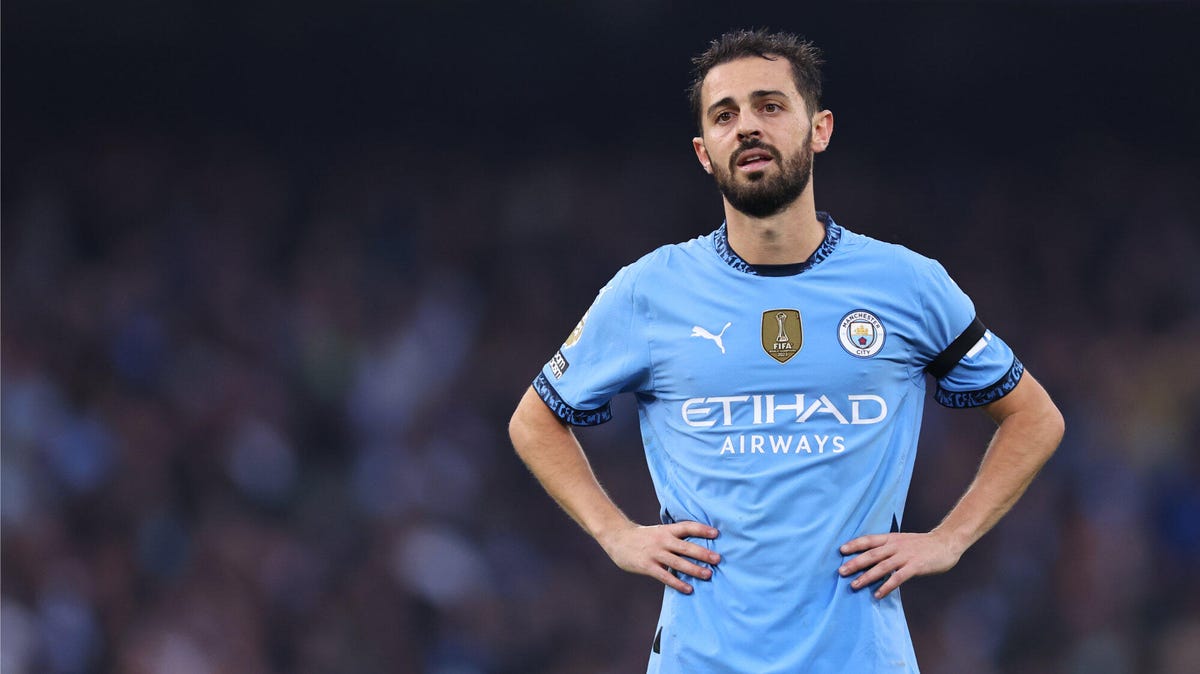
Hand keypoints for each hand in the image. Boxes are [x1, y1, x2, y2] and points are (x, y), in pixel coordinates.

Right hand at [597, 521, 720, 593]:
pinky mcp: (647, 566)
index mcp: (666, 530)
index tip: (716, 534)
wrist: (617, 538)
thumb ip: (674, 537)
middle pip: (686, 546)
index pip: (687, 527)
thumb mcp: (658, 531)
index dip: (702, 530)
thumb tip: (696, 545)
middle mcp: (662, 540)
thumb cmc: (642, 537)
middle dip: (703, 553)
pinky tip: (688, 589)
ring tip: (708, 575)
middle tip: (718, 559)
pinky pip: (665, 576)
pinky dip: (678, 583)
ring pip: (678, 562)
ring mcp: (655, 554)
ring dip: (694, 569)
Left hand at [837, 531, 962, 598]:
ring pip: (882, 566)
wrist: (946, 542)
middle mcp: (895, 546)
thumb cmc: (922, 544)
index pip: (869, 540)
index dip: (855, 544)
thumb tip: (871, 558)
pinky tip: (878, 594)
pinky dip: (886, 586)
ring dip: (867, 576)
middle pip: (871, 554)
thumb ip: (888, 547)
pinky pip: (898, 577)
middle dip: (855, 563)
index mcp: (891, 538)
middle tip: (841, 571)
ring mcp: (905, 556)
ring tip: (854, 585)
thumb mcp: (902, 540)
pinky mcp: (915, 566)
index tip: (841, 550)